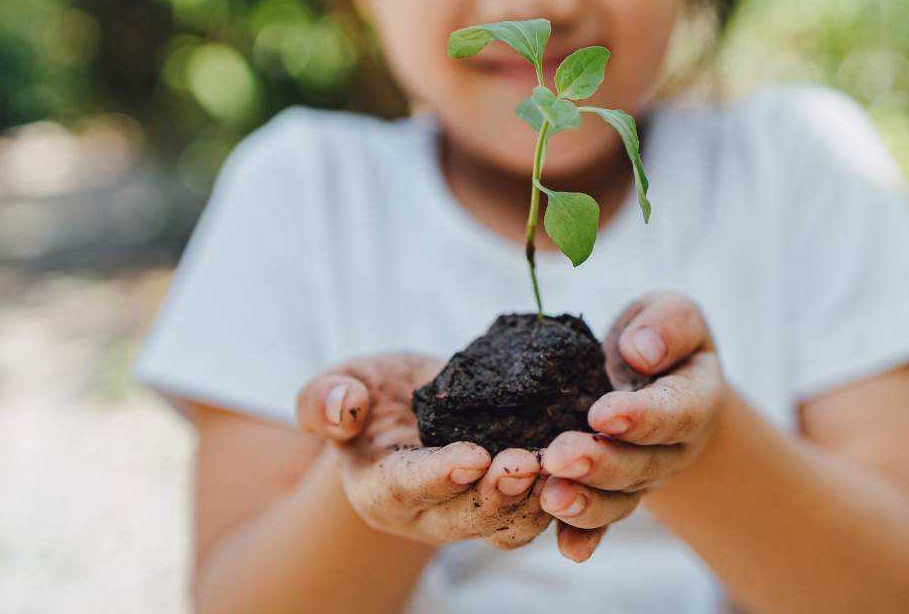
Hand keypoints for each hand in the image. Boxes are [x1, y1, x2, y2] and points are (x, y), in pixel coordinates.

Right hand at [297, 354, 552, 549]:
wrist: (409, 409)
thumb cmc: (370, 396)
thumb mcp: (339, 383)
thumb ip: (323, 398)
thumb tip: (341, 408)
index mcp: (378, 488)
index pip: (406, 487)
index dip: (438, 476)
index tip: (472, 457)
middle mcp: (425, 515)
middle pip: (462, 517)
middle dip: (496, 495)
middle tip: (527, 463)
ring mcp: (468, 517)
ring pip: (505, 526)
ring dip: (536, 502)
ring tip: (563, 469)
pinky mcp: (506, 508)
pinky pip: (535, 516)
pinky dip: (561, 499)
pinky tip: (584, 469)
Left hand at [539, 292, 724, 560]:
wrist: (652, 377)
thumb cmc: (658, 339)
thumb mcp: (673, 313)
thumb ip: (668, 324)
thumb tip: (641, 351)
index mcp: (694, 398)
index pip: (674, 411)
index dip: (641, 416)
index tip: (602, 413)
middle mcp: (672, 448)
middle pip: (641, 464)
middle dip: (600, 463)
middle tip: (559, 457)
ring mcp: (642, 477)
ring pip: (618, 498)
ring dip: (584, 502)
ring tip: (550, 496)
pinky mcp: (612, 494)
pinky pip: (601, 521)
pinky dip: (584, 537)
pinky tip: (566, 549)